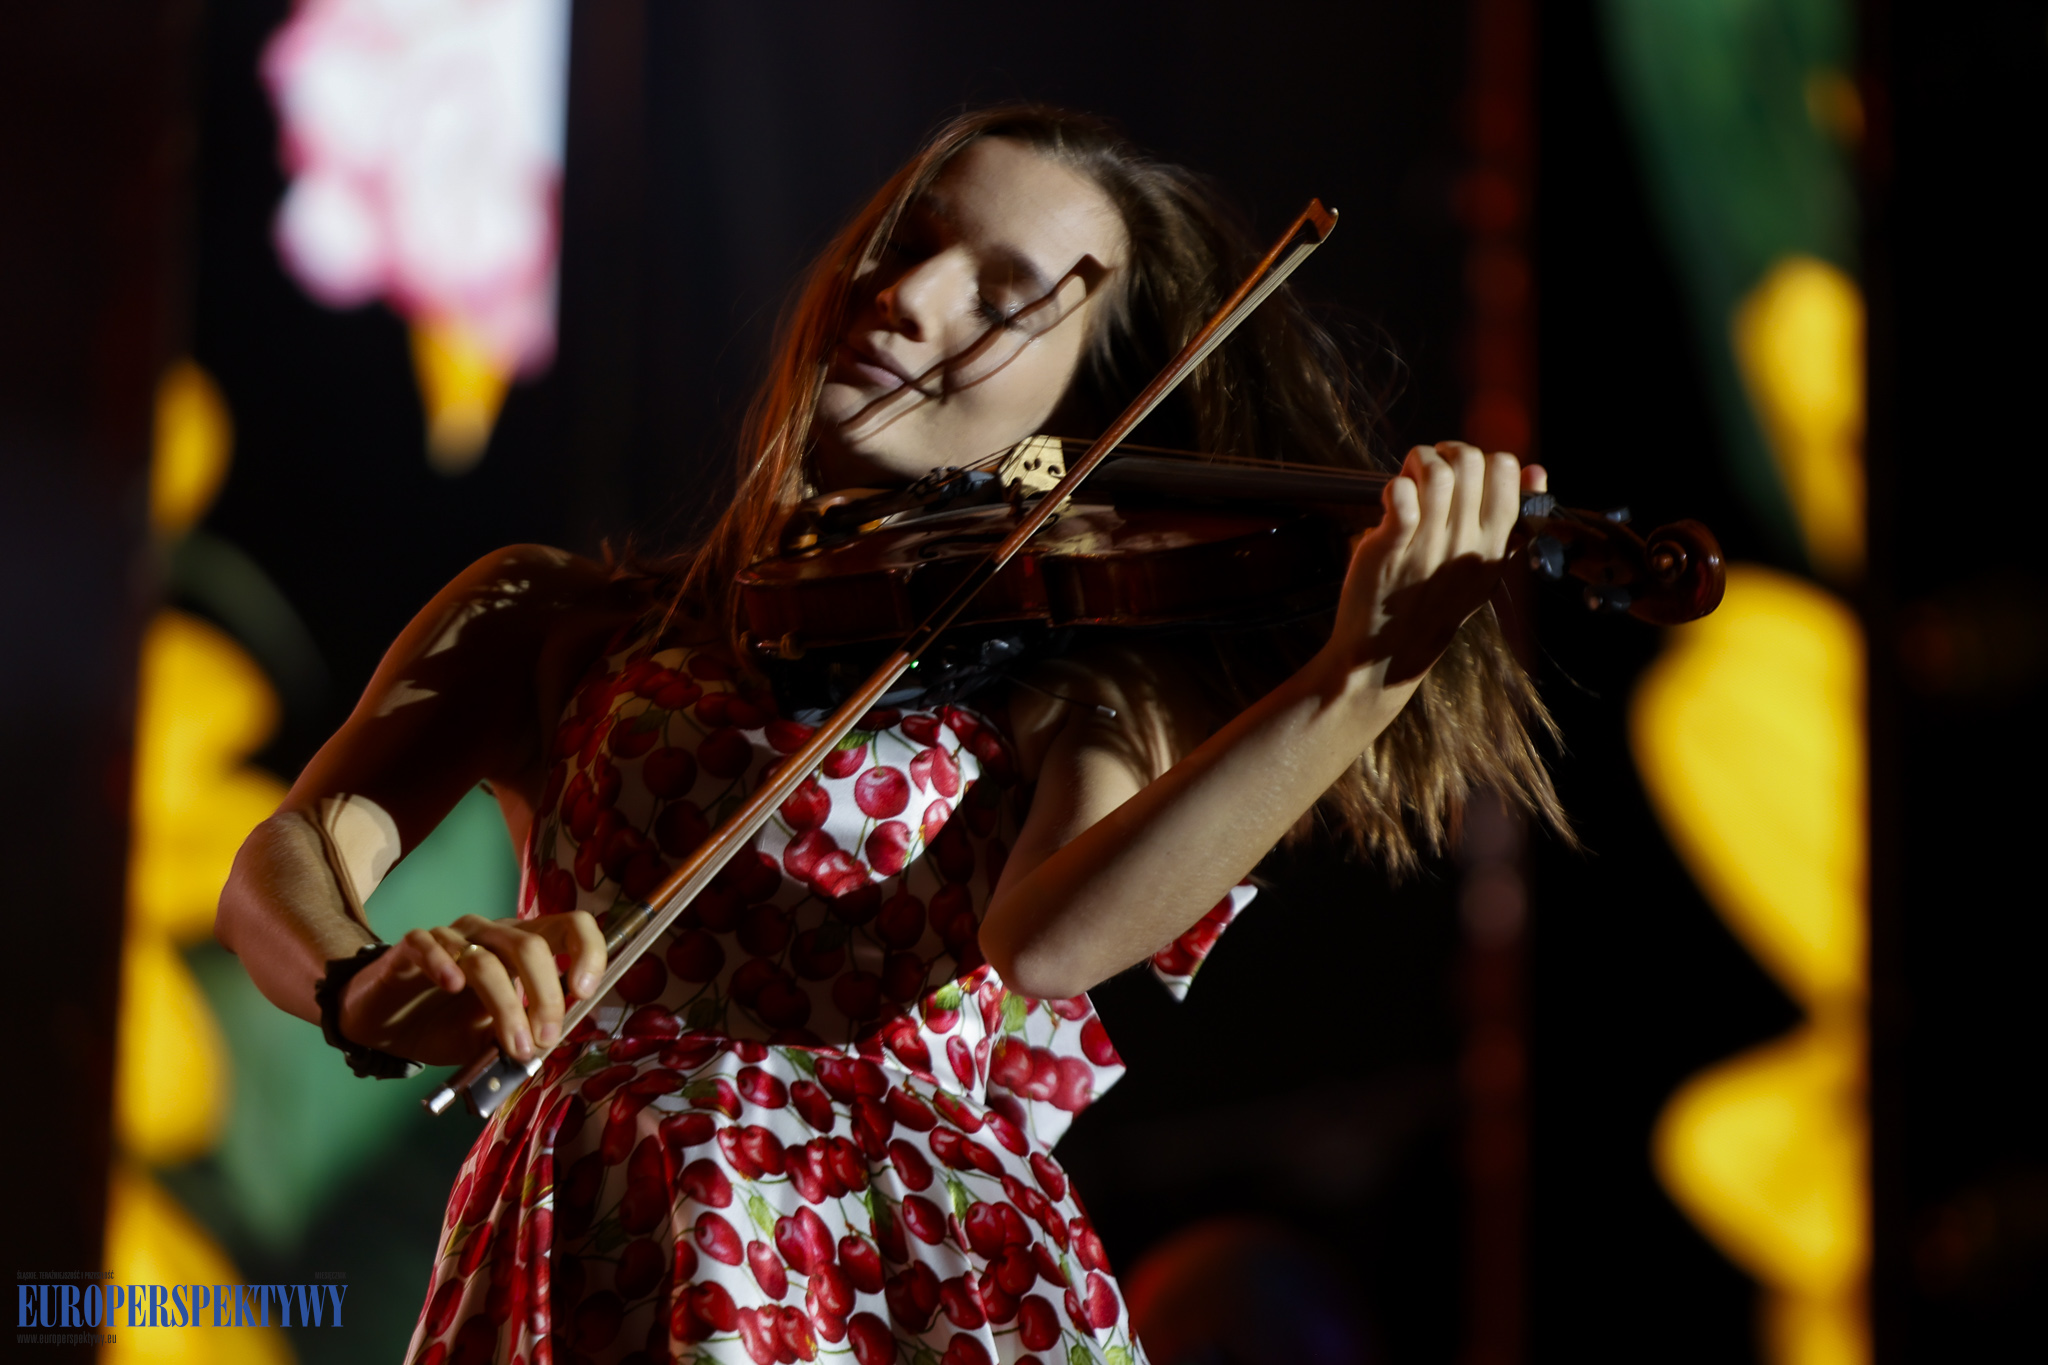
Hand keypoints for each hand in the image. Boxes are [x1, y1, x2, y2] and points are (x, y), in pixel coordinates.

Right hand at [339, 911, 605, 1066]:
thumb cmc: (445, 1025)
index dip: (586, 951)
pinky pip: (429, 945)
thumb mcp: (491, 1039)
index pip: (569, 926)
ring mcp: (451, 937)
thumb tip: (548, 1043)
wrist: (386, 1026)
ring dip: (505, 1004)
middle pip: (529, 946)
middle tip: (545, 1038)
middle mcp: (491, 933)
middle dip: (545, 995)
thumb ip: (519, 1036)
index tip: (584, 992)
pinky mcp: (411, 946)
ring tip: (514, 1045)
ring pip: (485, 958)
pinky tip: (453, 987)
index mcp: (521, 947)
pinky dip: (443, 964)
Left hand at [1327, 441, 1546, 684]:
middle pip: (1471, 461)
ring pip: (1436, 473)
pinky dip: (1395, 487)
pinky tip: (1390, 501)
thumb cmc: (1437, 600)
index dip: (1484, 457)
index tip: (1462, 472)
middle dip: (1447, 451)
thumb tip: (1537, 471)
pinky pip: (1401, 497)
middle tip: (1430, 467)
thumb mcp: (1486, 566)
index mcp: (1493, 543)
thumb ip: (1512, 521)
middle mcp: (1465, 542)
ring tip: (1410, 479)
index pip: (1507, 472)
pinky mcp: (1391, 548)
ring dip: (1418, 462)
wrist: (1391, 648)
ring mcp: (1429, 545)